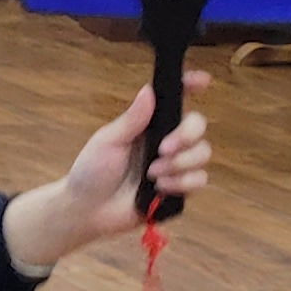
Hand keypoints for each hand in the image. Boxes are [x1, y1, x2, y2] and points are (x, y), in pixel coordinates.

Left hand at [6, 76, 213, 267]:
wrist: (88, 210)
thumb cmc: (92, 171)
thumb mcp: (108, 141)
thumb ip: (132, 119)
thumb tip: (148, 90)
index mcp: (148, 125)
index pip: (175, 99)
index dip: (191, 86)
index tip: (202, 81)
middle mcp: (165, 141)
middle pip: (198, 126)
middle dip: (187, 135)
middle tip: (164, 148)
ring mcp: (174, 165)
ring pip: (202, 153)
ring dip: (179, 164)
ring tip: (152, 174)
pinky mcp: (179, 189)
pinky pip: (199, 180)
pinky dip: (182, 183)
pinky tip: (159, 189)